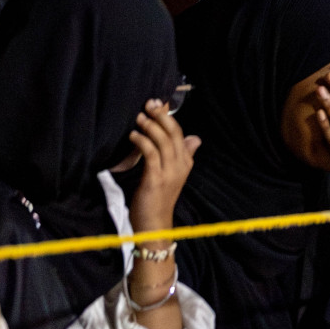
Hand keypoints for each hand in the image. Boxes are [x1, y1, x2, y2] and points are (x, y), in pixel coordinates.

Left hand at [128, 99, 200, 232]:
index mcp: (186, 163)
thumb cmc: (159, 198)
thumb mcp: (173, 174)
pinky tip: (134, 135)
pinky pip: (151, 154)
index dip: (169, 117)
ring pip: (163, 141)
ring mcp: (169, 172)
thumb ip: (183, 155)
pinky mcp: (156, 179)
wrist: (154, 225)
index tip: (159, 104)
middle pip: (174, 134)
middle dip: (161, 116)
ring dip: (150, 126)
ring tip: (139, 117)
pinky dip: (142, 141)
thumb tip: (196, 138)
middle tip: (149, 104)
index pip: (180, 134)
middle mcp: (181, 165)